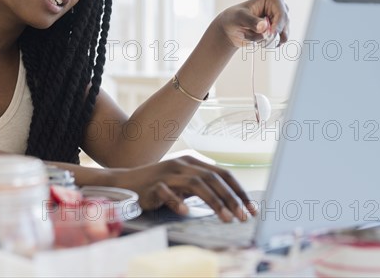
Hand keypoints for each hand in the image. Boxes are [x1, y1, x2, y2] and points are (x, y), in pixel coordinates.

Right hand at [112, 156, 257, 221]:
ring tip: (227, 218)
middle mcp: (182, 164)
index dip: (239, 190)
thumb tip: (231, 200)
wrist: (127, 182)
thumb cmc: (160, 185)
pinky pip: (167, 192)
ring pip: (196, 184)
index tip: (252, 208)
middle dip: (231, 198)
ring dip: (214, 202)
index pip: (223, 173)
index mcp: (193, 162)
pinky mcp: (153, 185)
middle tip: (243, 216)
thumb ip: (203, 186)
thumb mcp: (184, 182)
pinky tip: (187, 212)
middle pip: (213, 178)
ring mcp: (167, 174)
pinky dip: (178, 201)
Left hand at [217, 0, 289, 47]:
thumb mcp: (239, 18)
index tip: (269, 35)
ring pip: (283, 35)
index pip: (282, 14)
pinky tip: (259, 42)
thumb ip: (251, 21)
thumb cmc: (233, 18)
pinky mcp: (277, 31)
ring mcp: (279, 20)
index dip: (277, 26)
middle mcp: (279, 8)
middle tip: (257, 39)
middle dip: (270, 35)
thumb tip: (264, 26)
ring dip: (267, 40)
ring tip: (253, 38)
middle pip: (284, 25)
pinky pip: (280, 41)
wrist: (230, 29)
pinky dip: (269, 44)